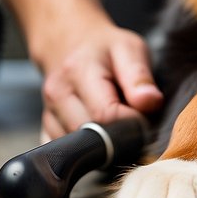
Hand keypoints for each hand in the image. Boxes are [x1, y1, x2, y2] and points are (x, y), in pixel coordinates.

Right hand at [32, 13, 163, 141]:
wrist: (69, 43)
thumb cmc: (105, 48)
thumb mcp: (129, 49)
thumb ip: (139, 76)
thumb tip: (150, 103)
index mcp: (78, 71)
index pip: (105, 114)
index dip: (131, 124)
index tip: (147, 119)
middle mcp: (57, 94)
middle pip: (89, 137)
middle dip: (117, 138)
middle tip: (134, 125)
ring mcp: (48, 114)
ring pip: (77, 150)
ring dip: (101, 146)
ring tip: (115, 125)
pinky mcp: (46, 129)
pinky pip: (66, 155)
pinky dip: (85, 153)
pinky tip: (97, 136)